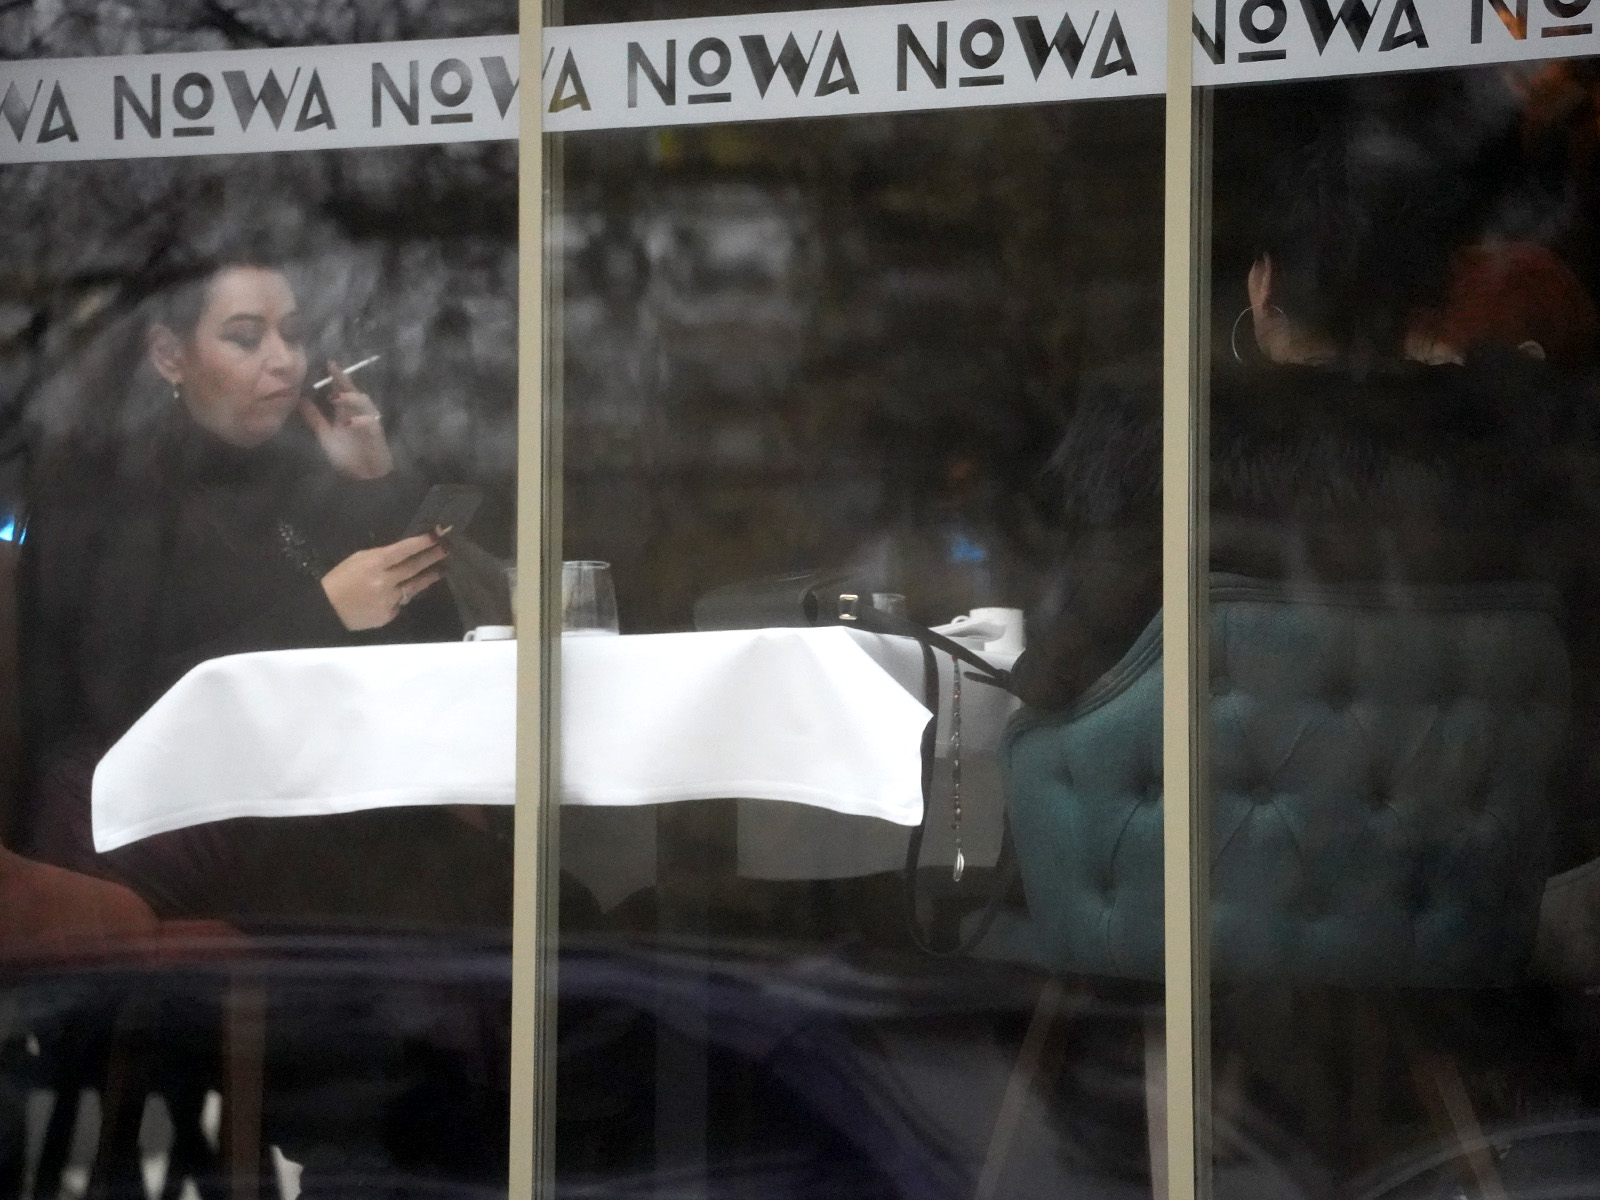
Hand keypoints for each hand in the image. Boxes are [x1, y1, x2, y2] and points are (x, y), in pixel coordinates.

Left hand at [300, 359, 393, 480]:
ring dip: (350, 398)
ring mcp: (369, 423)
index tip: (328, 362)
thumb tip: (300, 400)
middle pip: (354, 391)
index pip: (342, 390)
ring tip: (334, 396)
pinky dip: (360, 421)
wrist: (364, 477)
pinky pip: (371, 424)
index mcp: (347, 412)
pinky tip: (347, 422)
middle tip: (333, 368)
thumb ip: (314, 418)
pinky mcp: (376, 435)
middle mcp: (359, 414)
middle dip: (345, 380)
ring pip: (365, 403)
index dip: (337, 376)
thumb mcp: (326, 435)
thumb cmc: (347, 455)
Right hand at [321, 532, 446, 630]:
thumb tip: (403, 553)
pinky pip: (401, 603)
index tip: (438, 535)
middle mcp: (385, 581)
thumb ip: (381, 557)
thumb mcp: (357, 560)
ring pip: (414, 586)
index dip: (422, 542)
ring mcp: (389, 600)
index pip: (404, 550)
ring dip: (429, 576)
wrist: (327, 610)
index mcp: (374, 563)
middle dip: (433, 556)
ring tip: (440, 570)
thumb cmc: (339, 580)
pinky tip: (404, 591)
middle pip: (415, 567)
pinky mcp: (388, 615)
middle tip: (447, 549)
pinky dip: (403, 596)